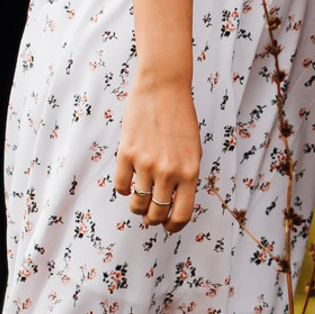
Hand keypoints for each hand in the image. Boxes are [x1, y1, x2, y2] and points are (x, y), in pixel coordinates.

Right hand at [114, 73, 201, 232]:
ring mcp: (146, 163)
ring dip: (137, 206)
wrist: (163, 86)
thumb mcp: (193, 150)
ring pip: (137, 204)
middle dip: (153, 218)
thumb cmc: (181, 118)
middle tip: (151, 213)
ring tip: (140, 197)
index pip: (181, 215)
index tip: (168, 226)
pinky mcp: (126, 153)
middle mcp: (169, 171)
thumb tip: (172, 205)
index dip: (173, 226)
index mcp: (190, 171)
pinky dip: (124, 188)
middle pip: (157, 214)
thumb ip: (185, 177)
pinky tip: (130, 179)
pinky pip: (121, 186)